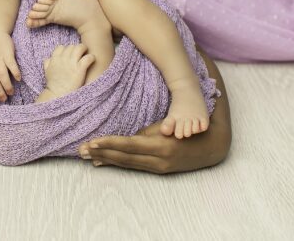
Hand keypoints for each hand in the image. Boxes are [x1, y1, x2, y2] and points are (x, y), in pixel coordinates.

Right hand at [42, 44, 94, 99]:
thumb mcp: (47, 72)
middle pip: (71, 46)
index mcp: (55, 59)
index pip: (61, 47)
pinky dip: (91, 58)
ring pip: (80, 47)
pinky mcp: (80, 68)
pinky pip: (88, 57)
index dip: (66, 50)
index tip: (70, 55)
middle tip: (80, 56)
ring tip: (86, 55)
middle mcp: (63, 58)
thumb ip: (47, 63)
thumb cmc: (54, 85)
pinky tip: (91, 60)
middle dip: (76, 50)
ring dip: (84, 50)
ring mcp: (72, 63)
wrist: (58, 95)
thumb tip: (48, 58)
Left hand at [78, 46, 230, 173]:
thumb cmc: (190, 127)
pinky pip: (133, 166)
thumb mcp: (170, 124)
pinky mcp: (158, 169)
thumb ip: (148, 130)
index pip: (129, 145)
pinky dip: (117, 163)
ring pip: (127, 163)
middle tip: (81, 150)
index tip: (92, 142)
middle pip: (125, 157)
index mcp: (161, 146)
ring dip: (106, 159)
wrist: (212, 145)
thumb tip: (125, 137)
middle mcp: (158, 160)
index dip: (109, 144)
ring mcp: (159, 167)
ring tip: (86, 156)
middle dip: (102, 153)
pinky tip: (102, 161)